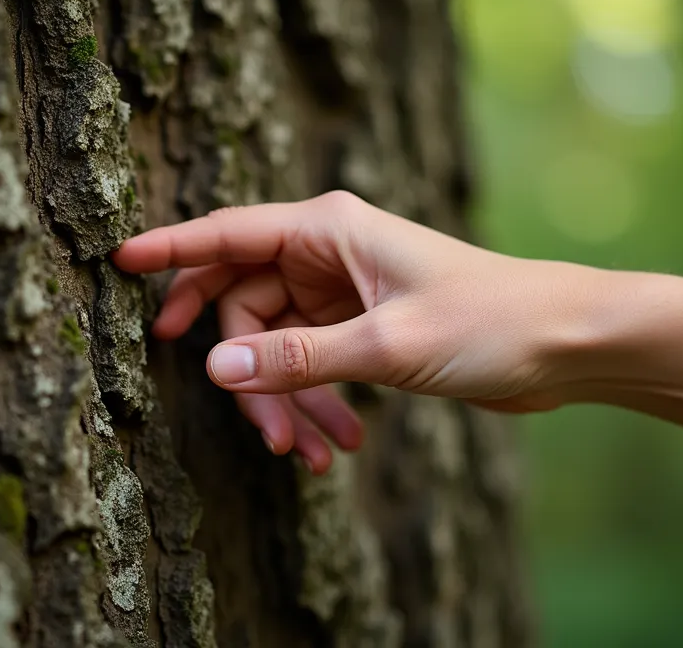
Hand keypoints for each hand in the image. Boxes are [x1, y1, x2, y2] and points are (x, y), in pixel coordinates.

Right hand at [111, 192, 598, 472]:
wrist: (563, 345)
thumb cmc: (489, 321)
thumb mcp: (386, 345)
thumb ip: (298, 359)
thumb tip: (216, 368)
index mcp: (329, 229)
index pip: (228, 233)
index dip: (172, 250)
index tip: (119, 262)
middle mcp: (328, 253)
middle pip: (243, 303)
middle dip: (243, 367)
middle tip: (248, 421)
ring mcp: (342, 292)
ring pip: (276, 345)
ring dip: (285, 400)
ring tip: (310, 452)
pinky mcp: (361, 328)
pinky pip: (310, 364)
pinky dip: (314, 402)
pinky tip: (336, 446)